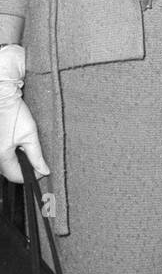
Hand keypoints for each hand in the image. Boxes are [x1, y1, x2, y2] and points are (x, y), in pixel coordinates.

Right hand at [0, 46, 49, 182]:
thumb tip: (44, 172)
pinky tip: (18, 144)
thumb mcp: (30, 135)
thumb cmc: (15, 113)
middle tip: (38, 159)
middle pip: (9, 171)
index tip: (43, 169)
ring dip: (17, 160)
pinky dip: (10, 153)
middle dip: (24, 168)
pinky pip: (1, 154)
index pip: (16, 176)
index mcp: (2, 156)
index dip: (32, 175)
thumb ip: (36, 156)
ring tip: (27, 148)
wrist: (2, 97)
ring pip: (5, 163)